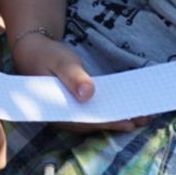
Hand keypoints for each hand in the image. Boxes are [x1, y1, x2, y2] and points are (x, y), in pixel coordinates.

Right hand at [11, 33, 146, 133]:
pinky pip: (92, 112)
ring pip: (94, 120)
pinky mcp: (73, 106)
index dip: (106, 123)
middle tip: (143, 119)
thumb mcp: (61, 61)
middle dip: (117, 122)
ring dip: (116, 118)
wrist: (31, 51)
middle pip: (92, 123)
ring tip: (141, 116)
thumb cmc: (46, 54)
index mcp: (54, 109)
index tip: (128, 123)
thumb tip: (88, 95)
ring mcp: (67, 113)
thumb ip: (73, 77)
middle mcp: (61, 117)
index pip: (83, 121)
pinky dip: (108, 110)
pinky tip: (124, 108)